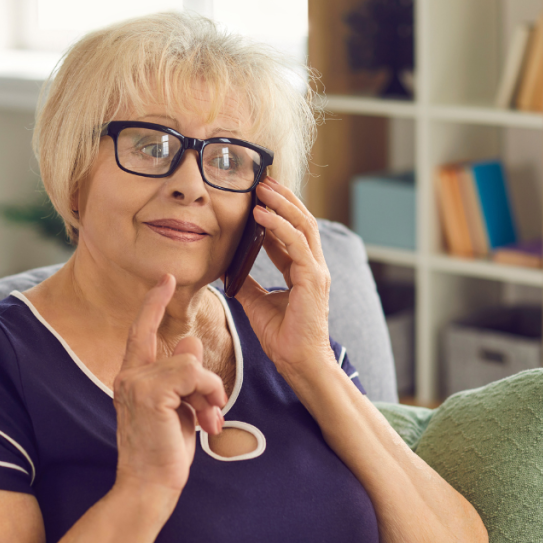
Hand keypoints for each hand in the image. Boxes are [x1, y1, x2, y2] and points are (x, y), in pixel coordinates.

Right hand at [113, 274, 227, 496]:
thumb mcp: (178, 408)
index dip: (154, 303)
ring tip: (209, 421)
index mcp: (131, 377)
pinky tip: (207, 419)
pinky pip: (193, 374)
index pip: (141, 330)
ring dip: (209, 392)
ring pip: (190, 363)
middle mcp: (128, 375)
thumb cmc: (163, 453)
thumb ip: (182, 375)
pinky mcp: (150, 392)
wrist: (148, 486)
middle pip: (182, 352)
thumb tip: (189, 341)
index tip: (167, 279)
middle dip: (205, 382)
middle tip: (211, 413)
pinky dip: (208, 393)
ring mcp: (136, 382)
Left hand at [232, 176, 334, 378]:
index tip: (258, 194)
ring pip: (302, 225)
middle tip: (261, 179)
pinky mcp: (313, 279)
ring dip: (281, 203)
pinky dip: (279, 225)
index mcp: (303, 270)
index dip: (276, 211)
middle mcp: (313, 266)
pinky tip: (261, 214)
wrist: (298, 363)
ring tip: (261, 188)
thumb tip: (226, 267)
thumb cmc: (283, 337)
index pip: (291, 231)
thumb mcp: (256, 303)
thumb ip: (246, 282)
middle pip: (301, 220)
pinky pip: (296, 243)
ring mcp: (316, 271)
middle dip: (282, 197)